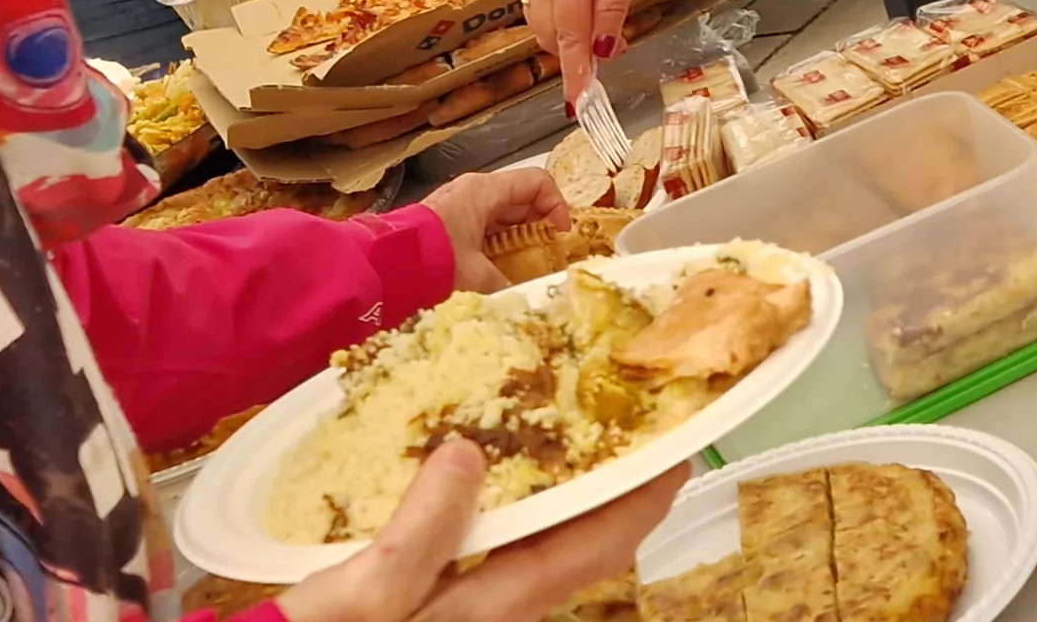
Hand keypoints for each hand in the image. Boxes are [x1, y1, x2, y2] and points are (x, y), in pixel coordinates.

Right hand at [274, 439, 688, 621]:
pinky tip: (480, 479)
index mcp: (489, 609)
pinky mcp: (431, 605)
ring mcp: (462, 612)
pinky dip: (508, 510)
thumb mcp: (358, 595)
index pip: (594, 549)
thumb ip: (418, 532)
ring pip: (538, 550)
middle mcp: (491, 615)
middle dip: (611, 495)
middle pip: (576, 550)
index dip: (643, 501)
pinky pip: (493, 551)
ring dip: (563, 500)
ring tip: (566, 440)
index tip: (679, 453)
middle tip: (627, 433)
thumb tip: (467, 455)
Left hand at [420, 166, 571, 294]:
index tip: (561, 236)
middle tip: (550, 256)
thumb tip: (526, 302)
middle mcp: (474, 192)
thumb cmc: (431, 258)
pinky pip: (485, 228)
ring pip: (504, 216)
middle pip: (523, 200)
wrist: (383, 264)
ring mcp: (460, 206)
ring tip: (528, 267)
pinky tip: (500, 270)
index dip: (557, 206)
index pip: (537, 183)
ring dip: (520, 238)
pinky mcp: (449, 223)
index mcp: (485, 191)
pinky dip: (499, 245)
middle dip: (541, 227)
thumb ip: (507, 287)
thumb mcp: (477, 275)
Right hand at [522, 0, 651, 107]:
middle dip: (574, 55)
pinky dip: (559, 15)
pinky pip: (540, 1)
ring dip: (566, 36)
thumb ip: (614, 2)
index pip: (567, 38)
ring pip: (541, 21)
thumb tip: (603, 48)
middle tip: (612, 53)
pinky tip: (585, 6)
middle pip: (549, 35)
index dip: (574, 75)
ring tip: (603, 31)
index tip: (579, 106)